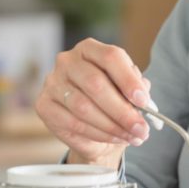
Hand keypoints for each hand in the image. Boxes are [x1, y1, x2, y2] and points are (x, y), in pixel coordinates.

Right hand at [34, 38, 153, 168]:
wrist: (90, 125)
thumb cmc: (110, 100)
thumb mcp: (126, 90)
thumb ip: (135, 89)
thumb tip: (144, 99)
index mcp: (90, 49)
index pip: (110, 57)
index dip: (128, 80)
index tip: (143, 101)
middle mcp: (67, 61)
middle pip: (96, 83)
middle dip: (122, 110)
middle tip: (140, 127)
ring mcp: (52, 82)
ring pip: (84, 107)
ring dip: (112, 126)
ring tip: (131, 136)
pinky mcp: (44, 105)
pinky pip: (73, 123)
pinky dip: (98, 134)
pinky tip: (114, 138)